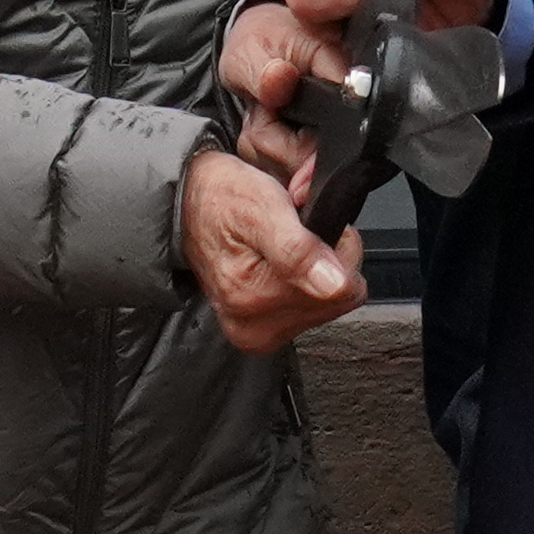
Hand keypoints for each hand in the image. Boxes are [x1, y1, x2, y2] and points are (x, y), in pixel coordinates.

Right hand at [179, 143, 367, 353]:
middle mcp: (254, 329)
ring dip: (315, 267)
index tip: (305, 225)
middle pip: (338, 299)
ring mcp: (258, 334)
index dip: (335, 245)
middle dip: (324, 257)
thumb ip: (297, 248)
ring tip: (283, 244)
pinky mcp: (263, 333)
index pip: (345, 288)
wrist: (187, 205)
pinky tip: (280, 263)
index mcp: (254, 302)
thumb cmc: (220, 199)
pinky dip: (304, 280)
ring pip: (328, 303)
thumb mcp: (261, 207)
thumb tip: (333, 284)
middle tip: (292, 231)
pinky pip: (312, 308)